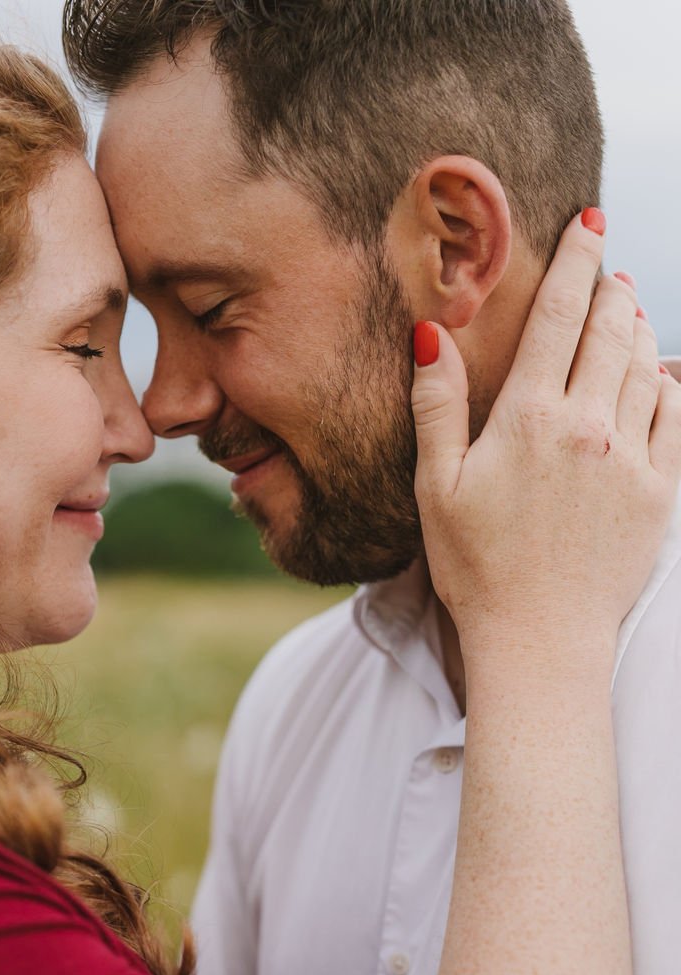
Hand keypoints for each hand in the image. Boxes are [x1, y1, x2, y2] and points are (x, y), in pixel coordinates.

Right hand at [411, 211, 680, 661]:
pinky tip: (655, 377)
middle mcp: (587, 425)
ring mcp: (631, 457)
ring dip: (639, 329)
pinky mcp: (660, 491)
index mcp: (528, 417)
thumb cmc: (475, 568)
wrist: (539, 639)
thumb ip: (436, 405)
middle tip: (610, 272)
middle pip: (611, 328)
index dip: (577, 258)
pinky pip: (674, 415)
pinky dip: (667, 384)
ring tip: (629, 315)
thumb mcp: (436, 487)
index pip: (559, 313)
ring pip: (645, 363)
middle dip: (612, 289)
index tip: (590, 221)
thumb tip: (431, 332)